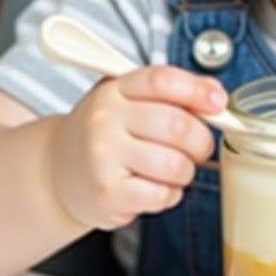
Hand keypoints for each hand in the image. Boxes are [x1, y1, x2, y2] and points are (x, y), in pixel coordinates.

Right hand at [47, 66, 226, 230]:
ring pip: (175, 164)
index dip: (197, 90)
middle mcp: (105, 120)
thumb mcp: (128, 100)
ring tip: (174, 169)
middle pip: (177, 125)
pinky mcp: (107, 193)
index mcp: (115, 90)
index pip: (162, 80)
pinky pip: (162, 194)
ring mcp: (103, 157)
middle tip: (200, 147)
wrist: (57, 172)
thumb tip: (216, 95)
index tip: (218, 102)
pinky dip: (170, 194)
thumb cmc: (106, 133)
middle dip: (201, 140)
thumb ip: (170, 93)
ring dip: (187, 171)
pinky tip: (156, 187)